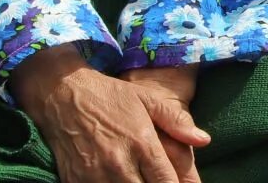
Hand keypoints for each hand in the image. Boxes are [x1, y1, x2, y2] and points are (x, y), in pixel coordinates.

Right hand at [11, 49, 208, 182]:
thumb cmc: (110, 96)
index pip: (166, 181)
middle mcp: (119, 162)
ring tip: (141, 182)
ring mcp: (94, 175)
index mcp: (141, 142)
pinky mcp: (75, 181)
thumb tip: (204, 140)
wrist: (62, 94)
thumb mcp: (147, 100)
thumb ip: (176, 121)